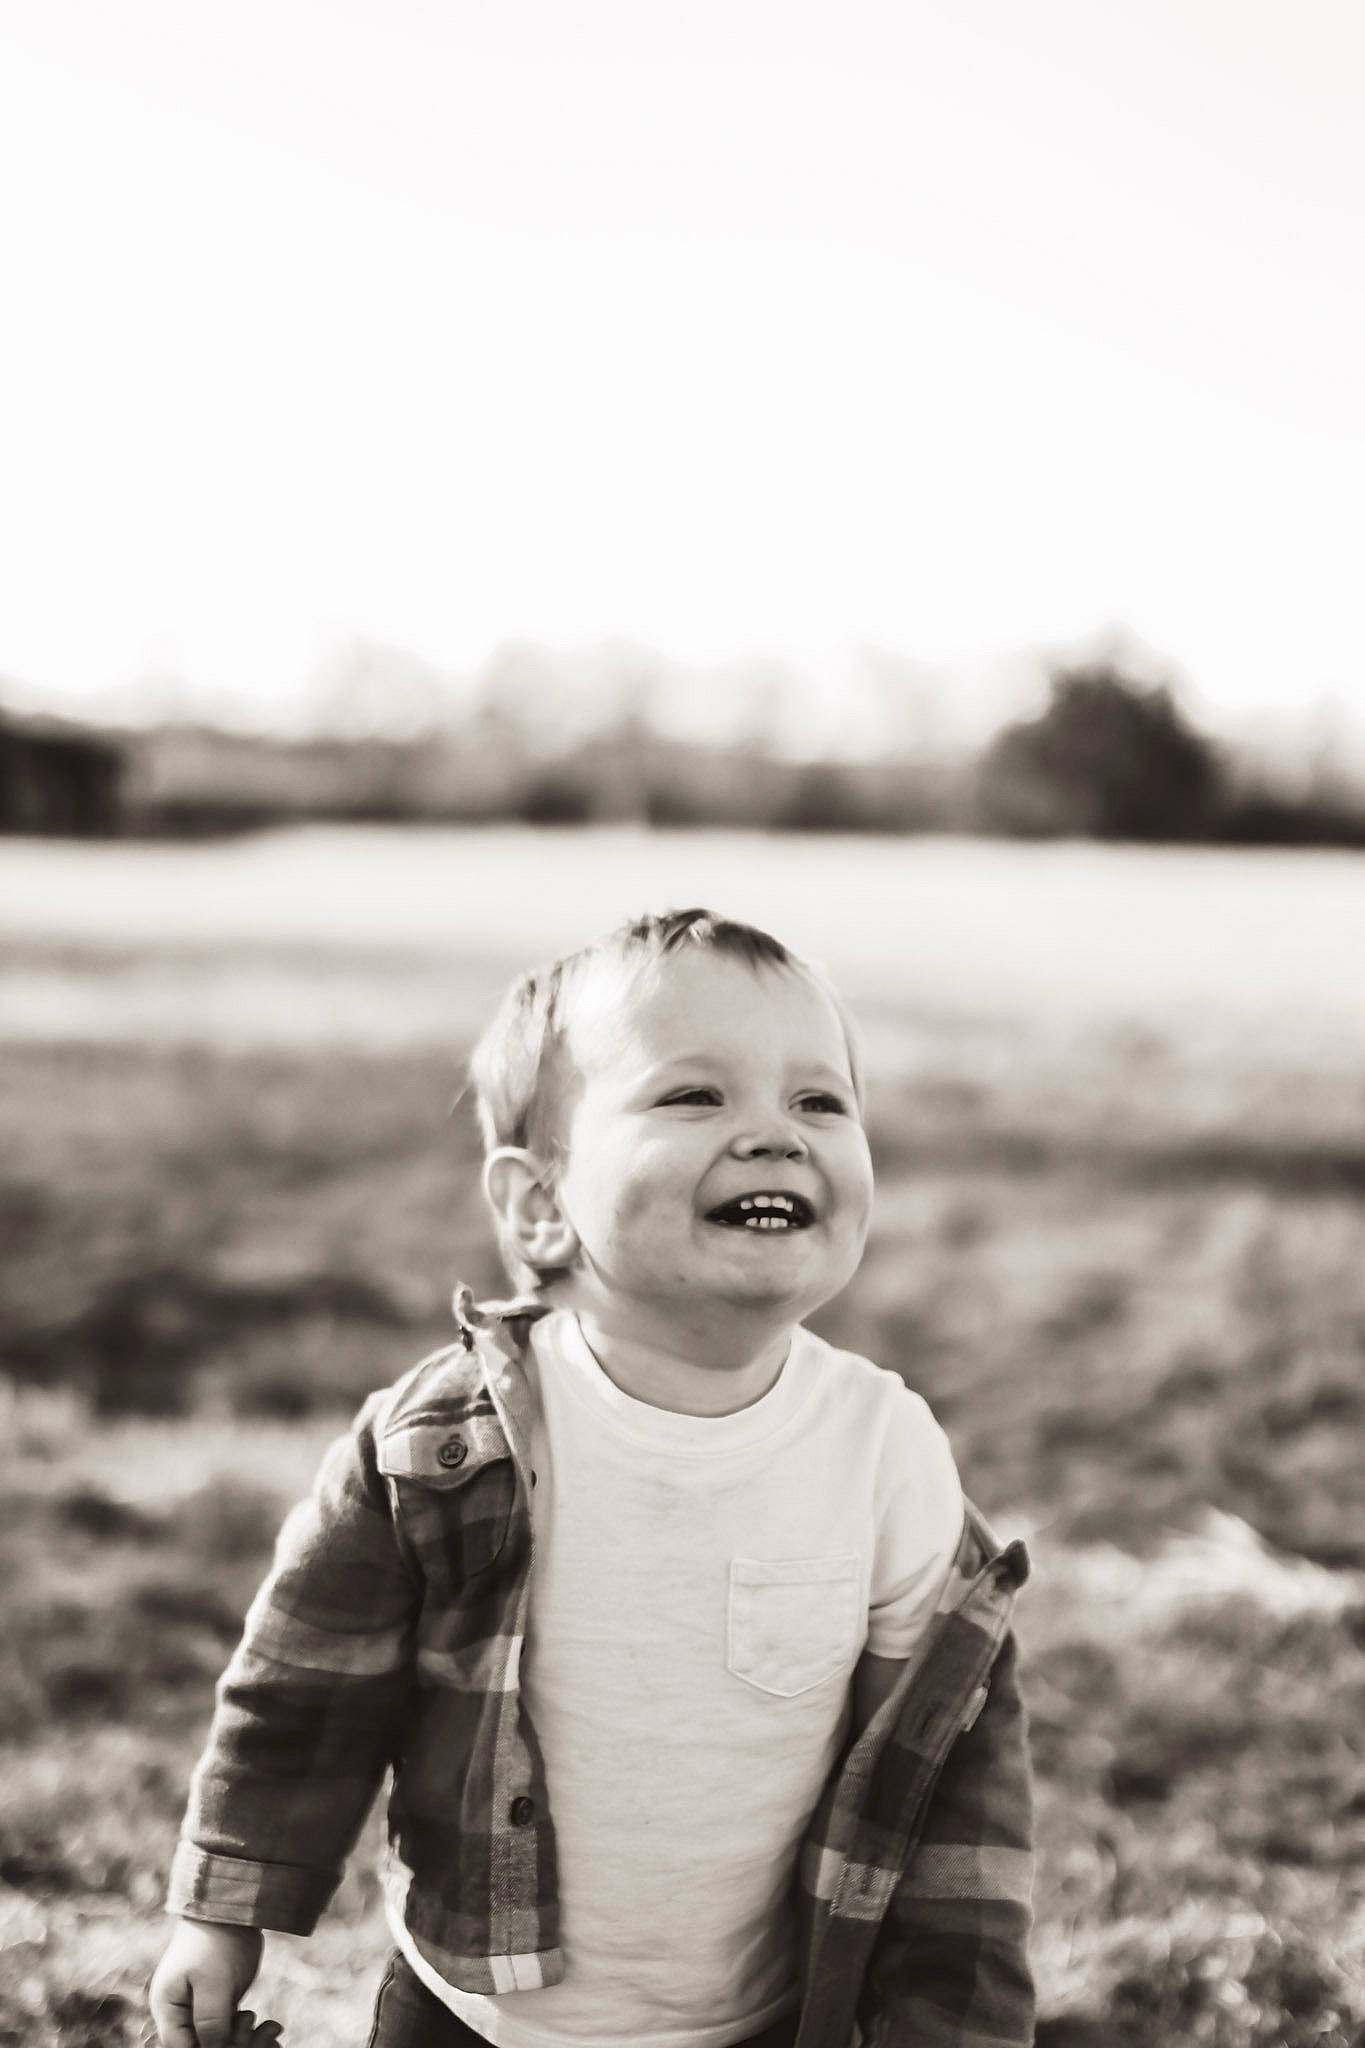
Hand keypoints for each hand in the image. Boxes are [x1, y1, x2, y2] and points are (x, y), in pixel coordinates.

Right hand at [147, 1920, 266, 2047]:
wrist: (233, 1909)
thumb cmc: (217, 1942)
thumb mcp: (213, 1983)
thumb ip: (210, 2021)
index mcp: (167, 2007)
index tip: (231, 2043)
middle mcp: (179, 2010)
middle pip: (199, 2045)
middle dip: (228, 2044)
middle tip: (253, 2030)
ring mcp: (199, 2006)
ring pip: (217, 2038)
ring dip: (241, 2038)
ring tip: (264, 2027)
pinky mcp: (219, 2001)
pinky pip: (229, 2026)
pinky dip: (245, 2028)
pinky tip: (265, 2025)